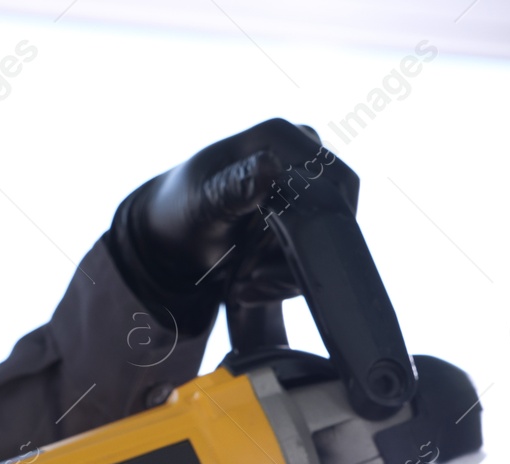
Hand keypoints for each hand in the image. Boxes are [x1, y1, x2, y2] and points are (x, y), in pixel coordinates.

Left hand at [105, 118, 359, 332]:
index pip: (333, 182)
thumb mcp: (203, 203)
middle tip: (256, 278)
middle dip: (301, 257)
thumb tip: (270, 167)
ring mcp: (305, 180)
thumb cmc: (182, 210)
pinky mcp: (303, 209)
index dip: (319, 228)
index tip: (273, 263)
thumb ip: (233, 188)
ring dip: (289, 271)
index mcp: (278, 136)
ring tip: (247, 282)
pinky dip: (286, 273)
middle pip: (336, 214)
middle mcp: (300, 151)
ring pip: (327, 238)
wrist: (172, 232)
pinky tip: (253, 280)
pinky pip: (314, 248)